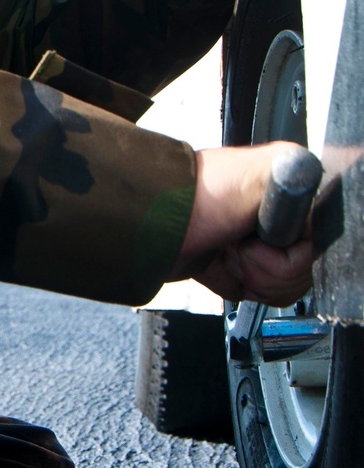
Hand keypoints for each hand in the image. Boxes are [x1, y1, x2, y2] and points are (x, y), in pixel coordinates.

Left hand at [170, 141, 313, 305]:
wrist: (151, 227)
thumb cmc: (192, 198)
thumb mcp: (255, 175)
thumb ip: (293, 175)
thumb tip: (307, 175)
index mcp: (286, 191)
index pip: (315, 242)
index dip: (289, 255)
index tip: (261, 244)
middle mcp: (275, 216)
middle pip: (301, 269)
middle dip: (266, 270)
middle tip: (237, 249)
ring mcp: (257, 243)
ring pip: (282, 284)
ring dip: (252, 278)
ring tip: (227, 256)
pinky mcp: (238, 265)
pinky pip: (259, 292)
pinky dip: (239, 287)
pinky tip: (222, 269)